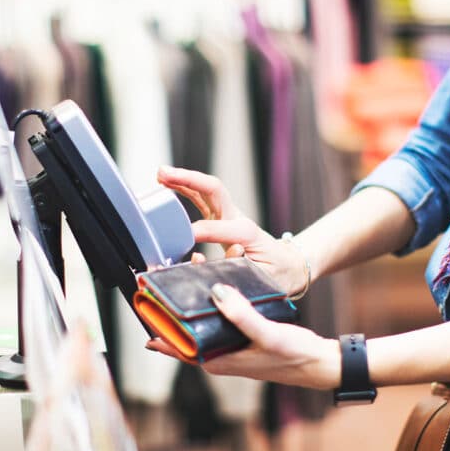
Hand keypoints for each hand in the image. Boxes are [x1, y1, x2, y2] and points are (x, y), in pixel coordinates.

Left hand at [145, 283, 340, 389]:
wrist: (319, 364)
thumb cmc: (294, 354)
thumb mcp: (267, 333)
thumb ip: (242, 315)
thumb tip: (216, 293)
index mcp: (219, 360)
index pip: (178, 347)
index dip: (159, 330)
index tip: (144, 309)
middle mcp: (220, 357)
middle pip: (185, 336)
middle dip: (171, 313)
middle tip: (160, 286)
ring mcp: (230, 350)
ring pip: (200, 328)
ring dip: (190, 306)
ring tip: (185, 279)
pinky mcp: (241, 341)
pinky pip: (217, 324)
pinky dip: (210, 307)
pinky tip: (213, 291)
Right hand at [157, 165, 308, 295]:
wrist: (289, 266)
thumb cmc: (275, 274)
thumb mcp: (260, 277)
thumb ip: (232, 268)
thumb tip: (202, 259)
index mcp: (247, 234)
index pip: (219, 226)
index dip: (200, 231)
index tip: (184, 239)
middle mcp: (238, 220)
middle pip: (213, 191)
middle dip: (188, 180)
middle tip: (163, 174)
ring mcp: (230, 217)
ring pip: (206, 191)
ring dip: (184, 180)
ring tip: (161, 173)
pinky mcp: (223, 219)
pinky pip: (202, 199)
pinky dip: (185, 189)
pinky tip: (168, 183)